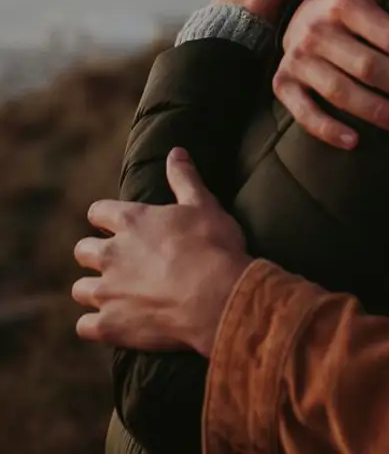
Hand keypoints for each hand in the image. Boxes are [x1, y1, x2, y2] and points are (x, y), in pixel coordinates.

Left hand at [72, 149, 252, 357]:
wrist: (219, 296)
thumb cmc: (213, 246)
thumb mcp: (204, 204)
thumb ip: (184, 178)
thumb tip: (176, 151)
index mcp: (132, 221)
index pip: (97, 212)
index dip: (106, 218)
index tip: (118, 224)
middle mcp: (111, 254)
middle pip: (83, 251)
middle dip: (96, 255)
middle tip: (120, 261)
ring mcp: (107, 291)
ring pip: (80, 289)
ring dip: (95, 289)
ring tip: (117, 293)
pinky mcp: (110, 325)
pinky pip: (85, 326)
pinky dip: (96, 324)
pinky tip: (115, 322)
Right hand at [274, 0, 388, 149]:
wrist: (298, 12)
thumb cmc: (355, 0)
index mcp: (347, 1)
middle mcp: (319, 29)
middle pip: (371, 67)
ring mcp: (299, 58)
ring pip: (342, 93)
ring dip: (381, 114)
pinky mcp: (283, 82)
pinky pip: (303, 111)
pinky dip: (328, 129)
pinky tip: (355, 143)